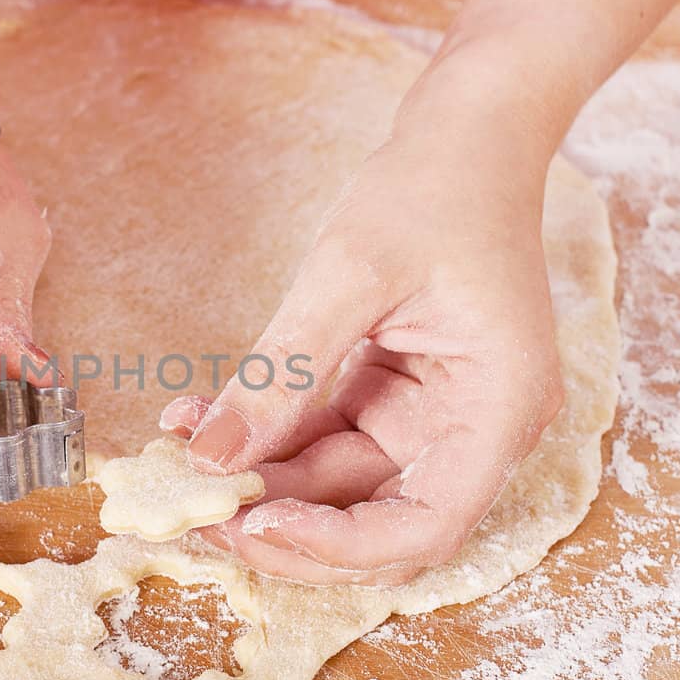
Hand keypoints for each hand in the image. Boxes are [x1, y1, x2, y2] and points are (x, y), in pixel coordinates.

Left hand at [161, 124, 562, 585]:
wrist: (469, 132)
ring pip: (340, 485)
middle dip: (286, 523)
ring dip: (262, 479)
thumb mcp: (350, 273)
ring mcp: (437, 414)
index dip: (339, 547)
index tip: (255, 526)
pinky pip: (328, 438)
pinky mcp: (398, 395)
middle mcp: (476, 427)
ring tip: (181, 456)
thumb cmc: (434, 187)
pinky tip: (204, 419)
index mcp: (498, 409)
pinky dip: (270, 436)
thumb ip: (281, 371)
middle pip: (378, 519)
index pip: (425, 526)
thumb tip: (208, 456)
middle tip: (196, 512)